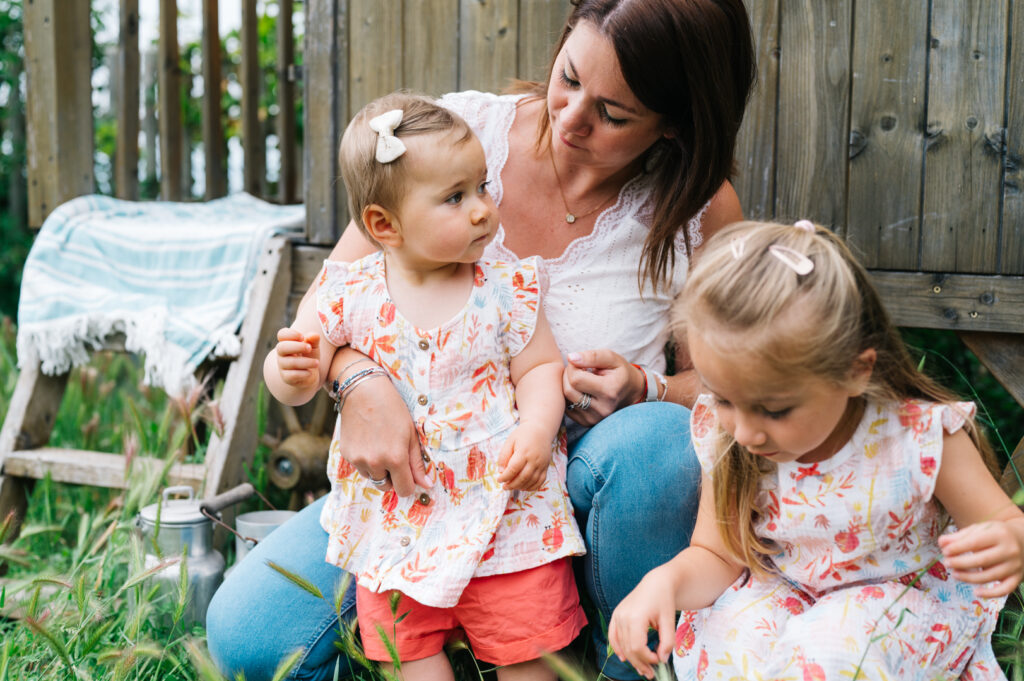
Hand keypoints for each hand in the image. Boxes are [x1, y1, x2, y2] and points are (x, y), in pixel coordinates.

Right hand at [274, 328, 320, 388]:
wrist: (309, 375)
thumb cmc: (309, 356)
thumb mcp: (313, 347)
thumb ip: (314, 340)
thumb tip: (314, 336)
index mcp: (287, 342)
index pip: (282, 334)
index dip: (290, 334)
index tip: (302, 337)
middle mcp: (282, 354)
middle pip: (282, 347)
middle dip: (297, 347)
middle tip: (309, 348)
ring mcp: (282, 366)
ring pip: (291, 362)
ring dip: (306, 362)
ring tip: (317, 363)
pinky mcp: (286, 378)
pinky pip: (292, 375)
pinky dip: (303, 373)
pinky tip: (310, 373)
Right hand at [336, 374, 432, 495]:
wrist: (363, 391)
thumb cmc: (393, 410)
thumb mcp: (411, 434)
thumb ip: (417, 463)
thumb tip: (427, 485)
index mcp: (395, 459)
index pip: (404, 490)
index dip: (408, 484)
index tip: (409, 475)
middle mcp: (375, 463)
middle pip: (386, 487)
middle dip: (392, 477)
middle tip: (394, 456)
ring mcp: (358, 460)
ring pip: (372, 477)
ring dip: (378, 469)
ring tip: (380, 445)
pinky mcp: (346, 455)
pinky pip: (359, 468)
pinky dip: (365, 461)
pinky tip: (368, 441)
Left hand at [496, 423, 551, 490]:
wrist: (541, 430)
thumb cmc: (523, 434)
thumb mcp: (510, 441)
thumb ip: (504, 456)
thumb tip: (501, 471)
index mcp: (523, 452)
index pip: (513, 469)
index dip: (505, 477)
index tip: (499, 480)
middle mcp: (534, 459)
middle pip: (523, 477)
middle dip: (512, 485)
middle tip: (504, 486)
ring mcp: (542, 464)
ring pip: (531, 481)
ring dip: (520, 487)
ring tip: (512, 487)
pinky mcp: (546, 467)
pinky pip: (540, 481)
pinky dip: (532, 487)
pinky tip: (523, 487)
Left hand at [563, 349, 643, 425]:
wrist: (630, 392)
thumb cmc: (619, 372)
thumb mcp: (611, 358)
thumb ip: (592, 356)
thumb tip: (571, 358)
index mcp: (609, 391)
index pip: (576, 379)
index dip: (573, 367)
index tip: (579, 362)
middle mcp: (602, 409)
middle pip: (568, 390)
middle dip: (568, 375)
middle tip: (578, 369)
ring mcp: (594, 419)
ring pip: (566, 399)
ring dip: (566, 385)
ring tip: (579, 378)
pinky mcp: (586, 423)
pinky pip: (567, 407)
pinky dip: (569, 396)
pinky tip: (579, 389)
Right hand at [608, 566, 678, 678]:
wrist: (656, 583)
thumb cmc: (664, 600)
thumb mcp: (669, 621)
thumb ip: (667, 641)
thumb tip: (662, 660)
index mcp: (636, 617)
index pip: (637, 647)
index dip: (647, 658)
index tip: (659, 660)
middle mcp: (623, 617)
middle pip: (628, 648)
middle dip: (640, 663)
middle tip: (650, 674)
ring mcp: (618, 615)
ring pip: (621, 644)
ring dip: (631, 659)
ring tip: (642, 670)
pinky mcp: (616, 615)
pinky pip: (613, 636)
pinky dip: (617, 648)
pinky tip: (624, 658)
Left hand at [938, 519, 1023, 597]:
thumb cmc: (996, 534)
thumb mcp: (980, 529)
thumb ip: (960, 536)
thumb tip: (941, 542)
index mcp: (999, 534)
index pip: (976, 542)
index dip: (958, 548)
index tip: (944, 551)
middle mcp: (1009, 550)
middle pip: (982, 560)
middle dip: (961, 563)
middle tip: (946, 563)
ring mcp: (1015, 566)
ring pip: (990, 576)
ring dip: (969, 578)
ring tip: (955, 574)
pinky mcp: (1018, 578)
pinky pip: (1005, 590)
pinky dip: (990, 594)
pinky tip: (976, 592)